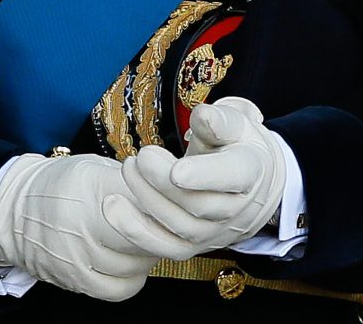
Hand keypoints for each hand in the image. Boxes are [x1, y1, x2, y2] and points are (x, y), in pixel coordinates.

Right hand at [0, 152, 197, 300]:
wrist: (13, 212)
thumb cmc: (61, 185)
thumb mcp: (96, 168)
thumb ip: (133, 180)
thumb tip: (173, 188)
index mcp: (95, 187)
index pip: (148, 198)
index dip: (168, 199)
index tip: (176, 197)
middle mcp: (86, 223)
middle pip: (147, 233)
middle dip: (162, 227)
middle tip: (167, 219)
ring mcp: (79, 256)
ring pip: (137, 263)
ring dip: (149, 252)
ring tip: (148, 237)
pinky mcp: (74, 280)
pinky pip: (119, 288)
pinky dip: (132, 277)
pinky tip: (131, 262)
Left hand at [120, 96, 286, 253]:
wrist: (248, 182)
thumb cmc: (237, 146)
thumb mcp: (237, 124)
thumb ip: (220, 120)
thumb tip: (203, 115)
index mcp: (250, 172)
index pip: (232, 178)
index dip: (204, 177)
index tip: (176, 171)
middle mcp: (236, 209)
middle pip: (198, 205)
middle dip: (163, 182)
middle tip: (141, 156)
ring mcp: (213, 232)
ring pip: (178, 226)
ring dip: (146, 199)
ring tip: (128, 168)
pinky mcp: (190, 246)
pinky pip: (161, 246)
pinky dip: (133, 229)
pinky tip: (112, 205)